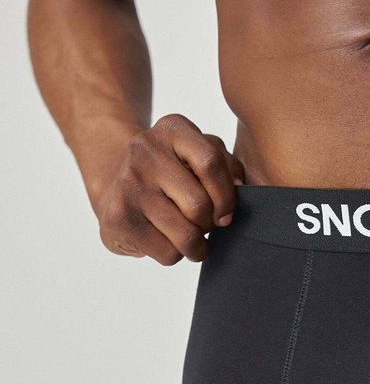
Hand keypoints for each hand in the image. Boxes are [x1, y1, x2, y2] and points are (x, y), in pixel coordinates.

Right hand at [95, 114, 244, 264]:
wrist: (115, 185)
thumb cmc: (172, 173)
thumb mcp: (200, 156)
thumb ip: (226, 165)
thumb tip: (239, 188)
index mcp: (172, 129)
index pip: (211, 163)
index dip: (226, 197)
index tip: (225, 213)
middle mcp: (145, 151)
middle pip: (199, 205)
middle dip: (210, 224)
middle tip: (204, 224)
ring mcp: (128, 184)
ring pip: (186, 235)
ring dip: (196, 245)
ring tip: (190, 236)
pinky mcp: (118, 217)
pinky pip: (168, 253)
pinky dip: (175, 254)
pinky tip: (165, 239)